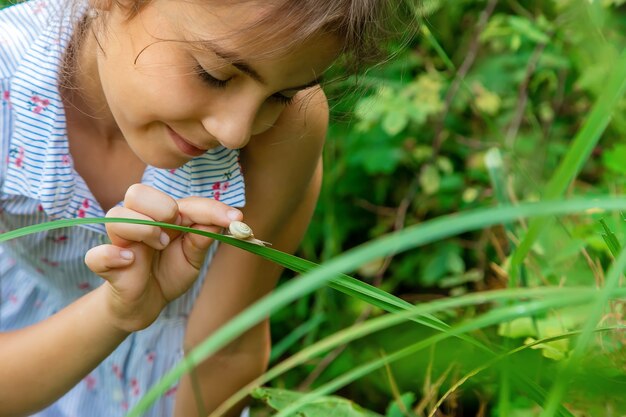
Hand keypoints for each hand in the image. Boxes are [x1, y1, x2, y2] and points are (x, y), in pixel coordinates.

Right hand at [84, 184, 242, 331]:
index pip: (184, 201)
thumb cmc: (170, 272)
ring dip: (143, 228)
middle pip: (137, 192)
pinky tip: (129, 260)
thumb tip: (225, 221)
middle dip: (163, 208)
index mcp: (162, 215)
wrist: (147, 304)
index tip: (236, 218)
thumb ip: (203, 237)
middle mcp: (138, 220)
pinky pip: (97, 255)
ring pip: (117, 214)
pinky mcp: (105, 264)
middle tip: (175, 230)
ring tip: (159, 246)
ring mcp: (119, 241)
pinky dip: (113, 255)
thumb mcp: (193, 256)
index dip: (210, 207)